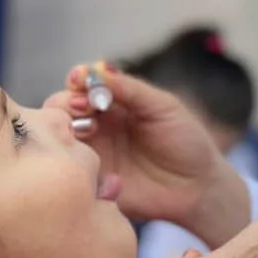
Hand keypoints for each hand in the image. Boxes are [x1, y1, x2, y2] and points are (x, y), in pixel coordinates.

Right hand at [44, 63, 248, 243]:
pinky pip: (69, 169)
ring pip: (60, 136)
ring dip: (63, 128)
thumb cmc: (186, 142)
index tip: (80, 80)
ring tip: (85, 130)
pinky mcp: (92, 180)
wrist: (198, 188)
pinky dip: (68, 160)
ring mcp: (92, 153)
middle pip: (63, 107)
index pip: (83, 84)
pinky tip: (83, 159)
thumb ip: (130, 89)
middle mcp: (98, 126)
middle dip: (66, 102)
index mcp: (114, 103)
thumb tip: (97, 70)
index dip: (78, 79)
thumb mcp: (163, 107)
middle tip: (82, 107)